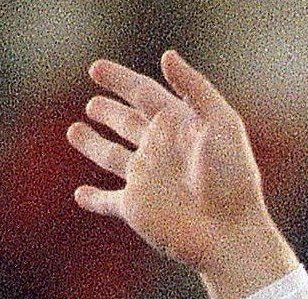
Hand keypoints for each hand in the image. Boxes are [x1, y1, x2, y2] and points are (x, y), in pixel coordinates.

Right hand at [67, 51, 297, 298]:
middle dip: (110, 114)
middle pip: (129, 125)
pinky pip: (108, 201)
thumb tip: (166, 54)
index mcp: (179, 127)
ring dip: (94, 145)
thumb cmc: (233, 180)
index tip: (96, 69)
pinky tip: (80, 195)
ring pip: (113, 157)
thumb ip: (196, 88)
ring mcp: (147, 180)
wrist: (231, 234)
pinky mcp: (136, 209)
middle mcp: (160, 151)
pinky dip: (94, 199)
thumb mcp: (223, 124)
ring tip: (74, 131)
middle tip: (92, 104)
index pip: (144, 94)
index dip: (120, 80)